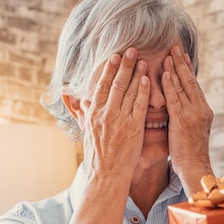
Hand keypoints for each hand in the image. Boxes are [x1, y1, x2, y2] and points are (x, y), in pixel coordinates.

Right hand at [79, 47, 149, 179]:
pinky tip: (147, 80)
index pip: (102, 86)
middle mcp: (106, 114)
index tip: (114, 56)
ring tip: (142, 60)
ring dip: (136, 74)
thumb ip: (83, 113)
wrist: (107, 174)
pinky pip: (140, 106)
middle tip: (131, 50)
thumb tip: (75, 98)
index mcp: (94, 113)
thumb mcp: (86, 131)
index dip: (109, 69)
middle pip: (116, 83)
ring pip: (129, 91)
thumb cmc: (98, 155)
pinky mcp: (134, 128)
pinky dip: (144, 91)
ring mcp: (120, 120)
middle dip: (124, 65)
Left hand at [161, 46, 213, 192]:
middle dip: (182, 63)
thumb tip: (180, 104)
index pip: (194, 85)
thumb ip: (188, 115)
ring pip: (183, 87)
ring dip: (174, 69)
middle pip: (190, 81)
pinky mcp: (183, 121)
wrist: (195, 167)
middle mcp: (201, 109)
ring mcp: (193, 114)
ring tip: (168, 54)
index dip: (187, 69)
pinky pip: (175, 99)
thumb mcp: (193, 130)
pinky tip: (164, 74)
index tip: (181, 55)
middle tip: (175, 46)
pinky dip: (170, 85)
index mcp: (204, 110)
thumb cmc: (190, 152)